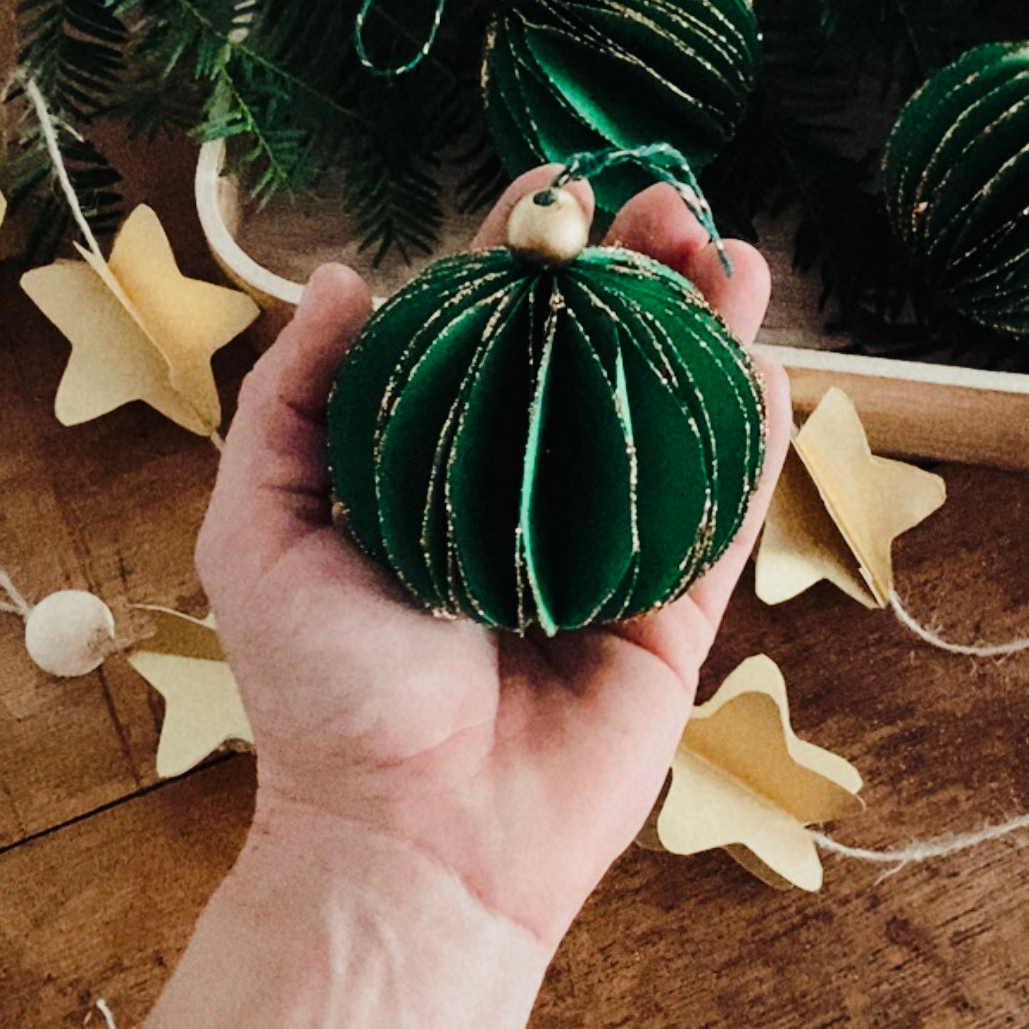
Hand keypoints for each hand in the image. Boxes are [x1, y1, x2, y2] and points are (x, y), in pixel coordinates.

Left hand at [197, 167, 790, 950]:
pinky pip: (723, 511)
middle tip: (671, 203)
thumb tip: (351, 276)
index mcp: (442, 466)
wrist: (410, 841)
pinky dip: (751, 436)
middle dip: (639, 271)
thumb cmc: (324, 692)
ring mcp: (609, 549)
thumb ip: (293, 402)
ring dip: (709, 328)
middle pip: (601, 355)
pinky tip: (766, 359)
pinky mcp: (676, 612)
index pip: (496, 334)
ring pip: (673, 415)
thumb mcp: (262, 529)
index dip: (529, 255)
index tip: (560, 186)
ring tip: (732, 251)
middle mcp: (531, 491)